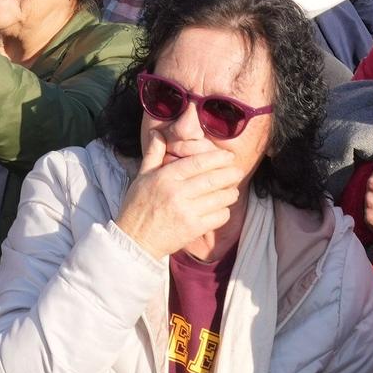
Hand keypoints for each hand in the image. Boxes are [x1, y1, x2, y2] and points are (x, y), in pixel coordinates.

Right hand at [113, 131, 244, 259]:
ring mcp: (186, 212)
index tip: (228, 156)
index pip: (197, 163)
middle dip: (230, 174)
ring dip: (230, 193)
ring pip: (218, 198)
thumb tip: (157, 132)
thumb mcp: (142, 176)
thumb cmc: (138, 206)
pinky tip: (222, 208)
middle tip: (238, 171)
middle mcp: (177, 193)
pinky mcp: (193, 229)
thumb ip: (154, 153)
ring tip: (233, 190)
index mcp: (165, 177)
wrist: (134, 239)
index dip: (217, 158)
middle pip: (212, 179)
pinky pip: (218, 217)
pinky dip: (224, 211)